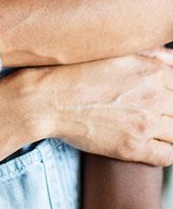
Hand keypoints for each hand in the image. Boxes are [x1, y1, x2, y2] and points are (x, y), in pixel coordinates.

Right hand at [29, 50, 172, 165]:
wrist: (47, 98)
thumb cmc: (76, 70)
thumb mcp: (114, 52)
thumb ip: (151, 53)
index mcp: (151, 70)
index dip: (172, 90)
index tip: (163, 96)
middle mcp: (153, 96)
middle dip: (171, 109)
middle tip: (157, 111)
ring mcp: (144, 123)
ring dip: (170, 130)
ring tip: (156, 126)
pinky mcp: (132, 148)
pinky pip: (168, 156)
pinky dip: (167, 151)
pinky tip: (154, 142)